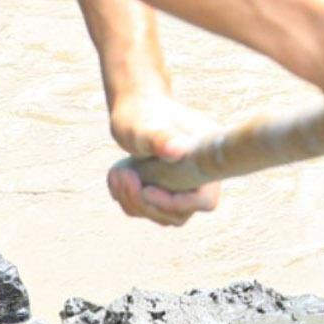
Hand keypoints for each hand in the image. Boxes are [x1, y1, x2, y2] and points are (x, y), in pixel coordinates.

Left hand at [104, 89, 223, 225]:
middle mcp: (200, 177)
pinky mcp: (165, 191)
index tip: (147, 190)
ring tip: (118, 172)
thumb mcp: (146, 126)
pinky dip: (128, 198)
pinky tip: (117, 174)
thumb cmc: (142, 114)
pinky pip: (148, 210)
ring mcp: (183, 187)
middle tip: (124, 176)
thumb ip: (160, 138)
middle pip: (179, 215)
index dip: (177, 203)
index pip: (205, 200)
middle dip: (146, 203)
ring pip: (162, 216)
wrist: (137, 106)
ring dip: (133, 201)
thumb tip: (177, 151)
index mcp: (206, 160)